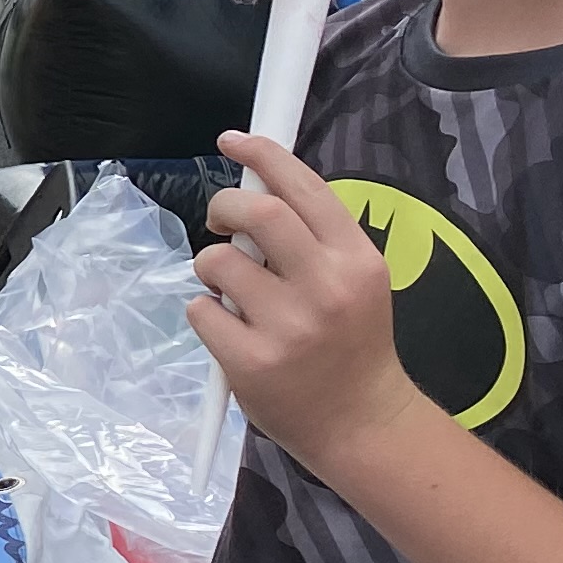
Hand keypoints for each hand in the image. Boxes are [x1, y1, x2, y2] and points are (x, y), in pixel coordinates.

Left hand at [191, 131, 430, 465]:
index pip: (305, 187)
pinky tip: (234, 332)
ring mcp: (288, 326)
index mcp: (357, 259)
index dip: (263, 155)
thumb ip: (314, 238)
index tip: (232, 140)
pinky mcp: (251, 360)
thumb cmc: (351, 343)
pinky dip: (206, 313)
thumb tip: (255, 187)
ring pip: (216, 261)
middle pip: (256, 212)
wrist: (362, 422)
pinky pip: (200, 310)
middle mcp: (327, 287)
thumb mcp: (355, 281)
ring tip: (235, 293)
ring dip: (212, 268)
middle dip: (224, 207)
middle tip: (221, 222)